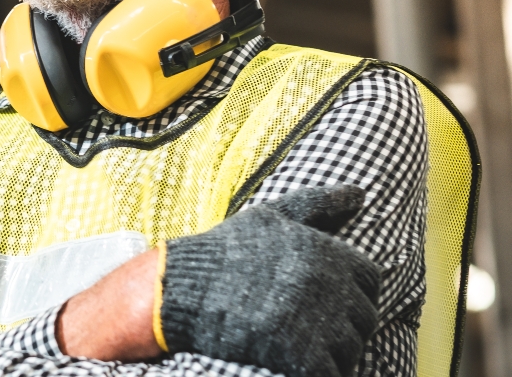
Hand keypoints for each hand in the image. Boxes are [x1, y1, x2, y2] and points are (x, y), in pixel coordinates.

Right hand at [160, 185, 379, 376]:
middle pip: (364, 317)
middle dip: (342, 325)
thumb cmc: (226, 252)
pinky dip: (318, 371)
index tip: (324, 300)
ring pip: (351, 349)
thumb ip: (319, 203)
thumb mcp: (271, 217)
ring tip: (299, 345)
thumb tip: (360, 193)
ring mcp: (316, 321)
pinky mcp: (300, 354)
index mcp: (327, 252)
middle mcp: (329, 284)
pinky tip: (294, 363)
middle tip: (308, 327)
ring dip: (332, 353)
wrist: (181, 289)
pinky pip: (330, 372)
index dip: (351, 292)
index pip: (370, 280)